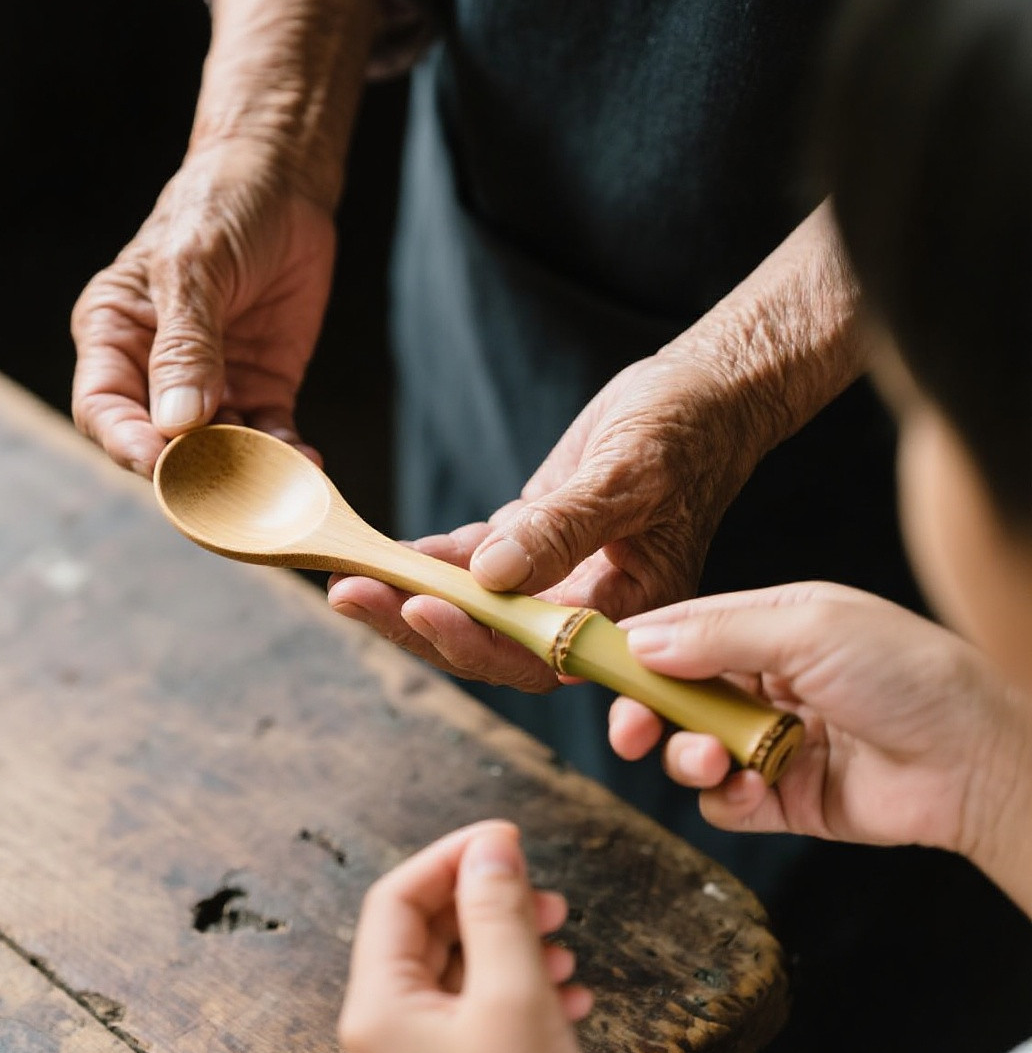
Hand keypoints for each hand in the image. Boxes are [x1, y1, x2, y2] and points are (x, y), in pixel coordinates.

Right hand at [71, 0, 379, 473]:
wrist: (284, 183)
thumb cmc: (219, 206)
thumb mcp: (194, 265)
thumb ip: (185, 345)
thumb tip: (176, 424)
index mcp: (114, 337)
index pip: (104, 409)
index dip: (126, 443)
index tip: (160, 463)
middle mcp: (155, 373)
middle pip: (160, 445)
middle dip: (192, 472)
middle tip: (228, 491)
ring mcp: (211, 387)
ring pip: (218, 452)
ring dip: (246, 473)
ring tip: (278, 483)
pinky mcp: (260, 391)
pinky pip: (268, 439)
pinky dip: (286, 457)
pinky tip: (306, 465)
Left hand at [330, 344, 769, 689]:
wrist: (702, 396)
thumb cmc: (688, 433)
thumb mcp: (629, 477)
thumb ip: (565, 529)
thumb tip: (493, 575)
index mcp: (626, 615)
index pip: (537, 656)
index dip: (474, 644)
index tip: (420, 611)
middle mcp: (586, 609)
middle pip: (490, 641)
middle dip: (417, 623)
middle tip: (351, 593)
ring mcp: (555, 579)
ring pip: (474, 606)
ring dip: (410, 593)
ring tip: (349, 577)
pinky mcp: (535, 544)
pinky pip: (473, 563)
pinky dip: (432, 560)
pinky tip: (388, 552)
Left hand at [339, 821, 604, 1052]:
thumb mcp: (515, 996)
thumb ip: (498, 912)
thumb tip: (491, 845)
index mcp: (380, 1006)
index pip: (398, 898)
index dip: (451, 858)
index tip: (507, 841)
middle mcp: (385, 1030)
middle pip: (429, 932)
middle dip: (489, 904)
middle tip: (547, 898)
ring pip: (459, 970)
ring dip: (511, 946)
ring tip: (564, 945)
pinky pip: (477, 1012)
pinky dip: (519, 991)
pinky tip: (569, 996)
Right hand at [607, 583, 1029, 865]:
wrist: (978, 763)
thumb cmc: (906, 674)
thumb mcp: (807, 627)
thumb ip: (716, 634)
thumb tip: (638, 642)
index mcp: (771, 625)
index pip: (682, 629)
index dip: (633, 645)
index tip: (588, 660)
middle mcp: (766, 681)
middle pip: (673, 693)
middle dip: (644, 709)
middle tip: (629, 727)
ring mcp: (772, 741)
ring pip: (690, 748)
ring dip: (686, 754)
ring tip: (711, 759)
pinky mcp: (784, 797)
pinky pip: (724, 801)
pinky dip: (723, 797)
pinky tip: (748, 788)